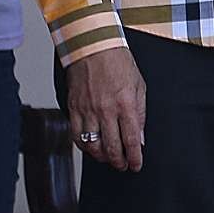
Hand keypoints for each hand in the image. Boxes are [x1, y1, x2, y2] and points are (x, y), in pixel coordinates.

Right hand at [67, 46, 147, 171]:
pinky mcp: (73, 108)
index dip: (134, 157)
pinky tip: (91, 147)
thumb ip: (140, 114)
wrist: (93, 46)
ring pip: (92, 145)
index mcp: (125, 104)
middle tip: (123, 165)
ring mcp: (87, 110)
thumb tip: (139, 138)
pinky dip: (84, 146)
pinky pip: (76, 136)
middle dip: (119, 162)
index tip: (136, 165)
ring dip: (102, 157)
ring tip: (109, 158)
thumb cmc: (118, 63)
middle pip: (111, 147)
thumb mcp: (139, 86)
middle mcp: (106, 110)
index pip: (130, 140)